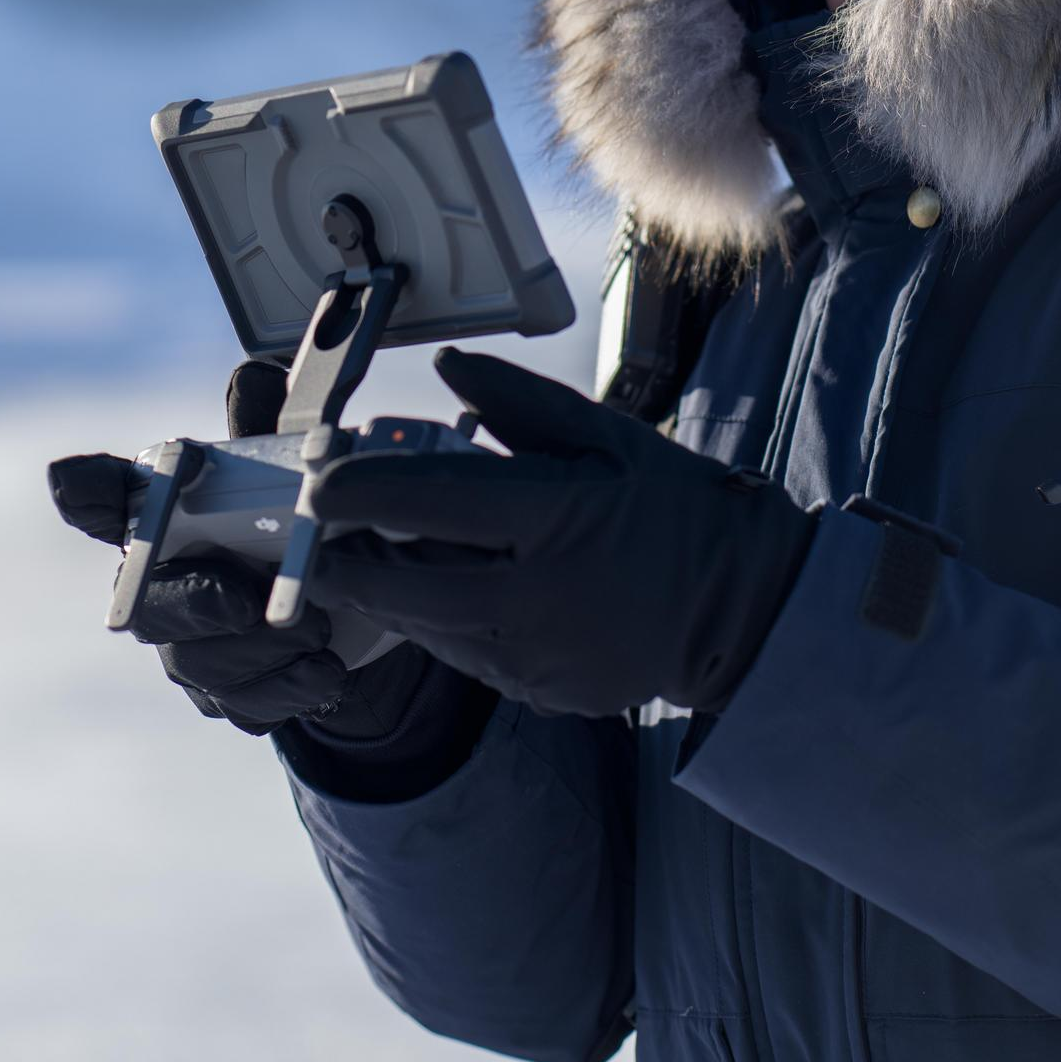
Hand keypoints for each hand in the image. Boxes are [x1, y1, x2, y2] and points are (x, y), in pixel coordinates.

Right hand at [47, 360, 437, 737]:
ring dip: (260, 653)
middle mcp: (159, 578)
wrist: (354, 610)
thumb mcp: (298, 471)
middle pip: (147, 600)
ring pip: (197, 662)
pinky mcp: (223, 693)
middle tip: (244, 601)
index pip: (100, 496)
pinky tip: (324, 674)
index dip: (83, 490)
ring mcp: (186, 642)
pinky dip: (286, 690)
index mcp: (164, 512)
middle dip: (195, 602)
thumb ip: (270, 430)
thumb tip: (255, 378)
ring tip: (318, 636)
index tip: (73, 480)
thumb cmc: (301, 520)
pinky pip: (239, 704)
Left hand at [307, 348, 815, 717]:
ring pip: (426, 629)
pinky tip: (435, 594)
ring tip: (362, 563)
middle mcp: (538, 596)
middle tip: (318, 540)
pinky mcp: (543, 692)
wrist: (743, 607)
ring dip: (386, 595)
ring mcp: (539, 657)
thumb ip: (519, 403)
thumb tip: (445, 368)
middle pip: (404, 585)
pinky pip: (466, 658)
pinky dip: (440, 625)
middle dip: (343, 563)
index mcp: (554, 518)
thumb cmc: (673, 507)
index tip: (321, 481)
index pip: (426, 502)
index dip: (358, 491)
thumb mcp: (607, 437)